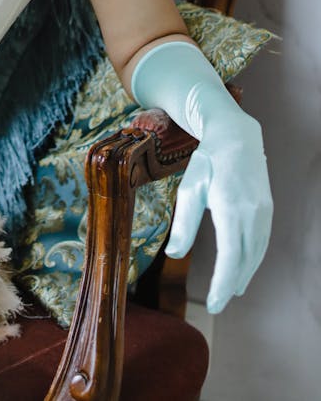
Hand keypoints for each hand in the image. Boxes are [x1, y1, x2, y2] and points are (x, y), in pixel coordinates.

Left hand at [166, 90, 272, 313]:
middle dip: (231, 286)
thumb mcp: (189, 188)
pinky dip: (252, 260)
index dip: (222, 285)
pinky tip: (243, 267)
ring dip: (244, 275)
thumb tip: (174, 254)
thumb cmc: (208, 162)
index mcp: (230, 209)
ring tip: (230, 291)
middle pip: (244, 261)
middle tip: (217, 304)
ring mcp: (263, 213)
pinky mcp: (268, 210)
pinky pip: (261, 243)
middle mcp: (252, 214)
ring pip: (256, 254)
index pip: (230, 258)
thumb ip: (183, 223)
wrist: (237, 137)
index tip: (213, 304)